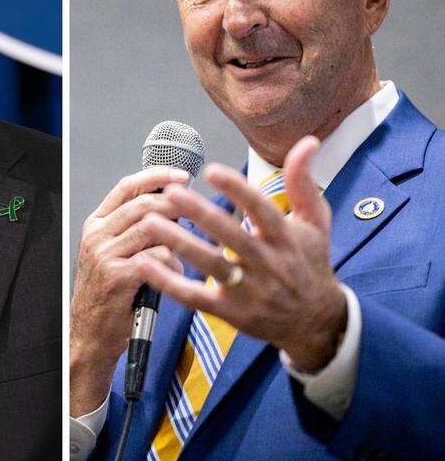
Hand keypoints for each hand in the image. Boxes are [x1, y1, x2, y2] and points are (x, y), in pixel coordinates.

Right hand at [70, 167, 188, 414]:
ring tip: (189, 247)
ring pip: (152, 229)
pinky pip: (157, 258)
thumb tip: (172, 206)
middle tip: (197, 208)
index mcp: (97, 224)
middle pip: (143, 204)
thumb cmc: (109, 294)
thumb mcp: (113, 253)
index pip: (127, 187)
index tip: (182, 175)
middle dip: (176, 202)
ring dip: (178, 237)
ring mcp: (105, 255)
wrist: (90, 332)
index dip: (157, 176)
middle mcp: (98, 236)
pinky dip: (173, 263)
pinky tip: (176, 273)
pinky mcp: (118, 276)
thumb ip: (133, 229)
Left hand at [137, 136, 347, 369]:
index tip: (212, 170)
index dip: (238, 190)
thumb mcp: (315, 222)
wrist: (315, 321)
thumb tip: (307, 141)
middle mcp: (267, 263)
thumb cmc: (310, 263)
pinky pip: (195, 297)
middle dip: (201, 214)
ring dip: (179, 243)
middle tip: (171, 193)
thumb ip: (303, 182)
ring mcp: (248, 290)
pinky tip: (146, 264)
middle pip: (231, 236)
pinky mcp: (230, 311)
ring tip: (150, 223)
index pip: (261, 210)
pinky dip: (169, 282)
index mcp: (286, 238)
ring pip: (210, 265)